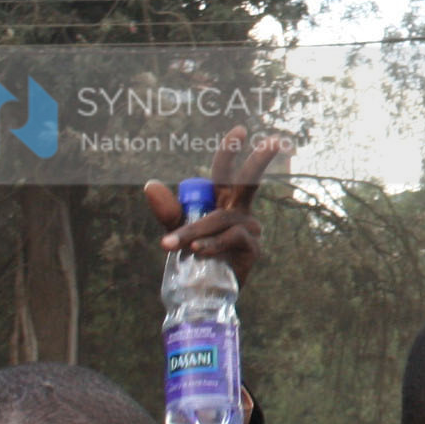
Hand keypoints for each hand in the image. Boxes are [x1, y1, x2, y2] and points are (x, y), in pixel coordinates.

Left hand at [146, 125, 286, 288]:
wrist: (202, 293)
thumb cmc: (194, 256)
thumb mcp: (177, 230)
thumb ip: (168, 210)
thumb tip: (151, 184)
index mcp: (224, 201)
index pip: (226, 173)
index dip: (230, 151)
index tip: (239, 130)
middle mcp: (240, 210)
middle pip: (249, 181)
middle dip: (260, 159)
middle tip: (273, 141)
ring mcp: (250, 228)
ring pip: (223, 218)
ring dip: (199, 229)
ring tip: (182, 244)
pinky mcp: (252, 248)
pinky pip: (230, 238)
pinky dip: (211, 243)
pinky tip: (198, 250)